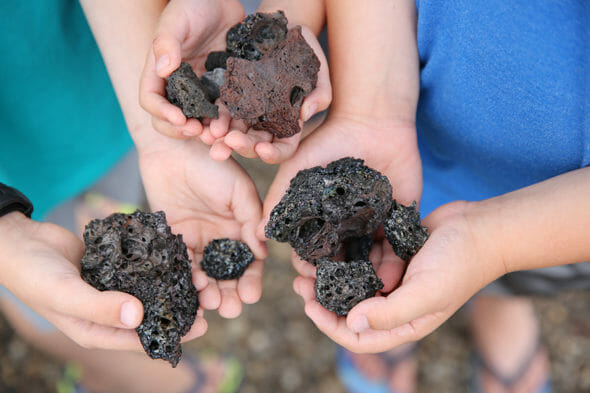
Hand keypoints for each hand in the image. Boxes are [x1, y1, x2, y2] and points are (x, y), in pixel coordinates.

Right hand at [0, 212, 207, 349]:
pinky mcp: (113, 267)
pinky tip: (178, 255)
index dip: (172, 334)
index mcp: (97, 330)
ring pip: (149, 290)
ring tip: (197, 276)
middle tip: (207, 297)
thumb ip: (99, 308)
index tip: (201, 324)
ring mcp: (112, 288)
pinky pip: (140, 268)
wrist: (21, 242)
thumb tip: (139, 318)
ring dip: (171, 285)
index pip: (141, 339)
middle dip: (178, 309)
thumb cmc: (36, 275)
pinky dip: (158, 264)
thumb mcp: (66, 295)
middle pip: (150, 315)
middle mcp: (108, 312)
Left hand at [138, 133, 266, 318]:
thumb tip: (262, 252)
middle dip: (230, 294)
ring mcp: (197, 240)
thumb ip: (251, 219)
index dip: (252, 279)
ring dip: (209, 292)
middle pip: (228, 274)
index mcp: (242, 227)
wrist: (172, 146)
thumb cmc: (211, 163)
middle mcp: (221, 238)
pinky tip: (190, 288)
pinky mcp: (174, 240)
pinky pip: (182, 265)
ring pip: (205, 275)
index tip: (250, 295)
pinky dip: (187, 278)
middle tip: (230, 309)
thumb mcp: (239, 188)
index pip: (251, 260)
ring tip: (210, 303)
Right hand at [139, 0, 244, 138]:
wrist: (222, 0)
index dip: (161, 112)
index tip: (179, 119)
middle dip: (183, 129)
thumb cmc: (193, 3)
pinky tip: (236, 126)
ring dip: (207, 131)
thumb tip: (163, 70)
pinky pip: (224, 111)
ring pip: (199, 119)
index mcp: (159, 71)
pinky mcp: (222, 89)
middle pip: (171, 118)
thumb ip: (167, 43)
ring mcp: (201, 89)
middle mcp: (178, 84)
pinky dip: (228, 121)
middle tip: (199, 132)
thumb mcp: (177, 19)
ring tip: (219, 135)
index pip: (151, 99)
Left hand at [208, 23, 331, 163]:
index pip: (283, 148)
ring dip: (222, 138)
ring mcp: (248, 112)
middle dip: (243, 146)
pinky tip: (207, 121)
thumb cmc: (306, 53)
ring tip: (212, 135)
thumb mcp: (318, 72)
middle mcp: (268, 124)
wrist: (282, 30)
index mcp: (290, 125)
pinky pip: (221, 112)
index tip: (262, 150)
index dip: (274, 153)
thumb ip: (320, 95)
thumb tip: (305, 113)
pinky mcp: (232, 98)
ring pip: (234, 132)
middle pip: (255, 144)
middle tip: (230, 142)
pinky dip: (214, 118)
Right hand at [260, 114, 423, 350]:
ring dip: (366, 278)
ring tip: (364, 295)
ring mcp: (372, 223)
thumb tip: (257, 235)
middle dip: (337, 281)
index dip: (308, 268)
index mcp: (321, 218)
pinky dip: (394, 264)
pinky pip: (397, 246)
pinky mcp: (398, 218)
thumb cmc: (328, 141)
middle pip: (340, 261)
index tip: (307, 282)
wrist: (370, 120)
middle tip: (336, 297)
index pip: (312, 252)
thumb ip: (278, 201)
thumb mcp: (296, 170)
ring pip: (368, 260)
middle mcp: (345, 225)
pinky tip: (390, 279)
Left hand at [292, 200, 505, 352]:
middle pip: (350, 310)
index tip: (309, 305)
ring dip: (330, 275)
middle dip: (322, 299)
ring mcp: (393, 279)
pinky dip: (346, 255)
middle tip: (299, 282)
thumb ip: (391, 312)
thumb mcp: (427, 293)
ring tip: (308, 262)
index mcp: (404, 322)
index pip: (359, 337)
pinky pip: (363, 259)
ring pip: (352, 283)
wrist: (480, 228)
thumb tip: (353, 323)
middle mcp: (395, 303)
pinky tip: (330, 243)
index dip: (330, 325)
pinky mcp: (393, 255)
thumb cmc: (460, 263)